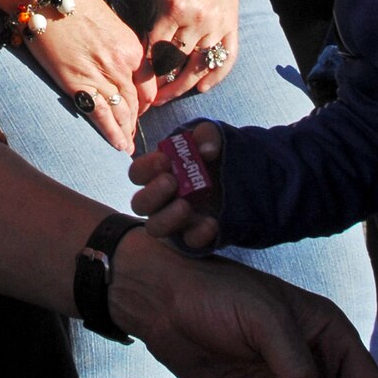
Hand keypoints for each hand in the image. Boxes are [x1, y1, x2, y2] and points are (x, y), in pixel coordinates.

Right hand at [23, 0, 156, 152]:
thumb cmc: (74, 2)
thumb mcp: (110, 23)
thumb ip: (120, 48)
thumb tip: (121, 66)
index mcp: (133, 47)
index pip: (149, 85)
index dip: (146, 102)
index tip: (140, 111)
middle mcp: (122, 64)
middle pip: (137, 102)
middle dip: (136, 120)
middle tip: (133, 135)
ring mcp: (100, 75)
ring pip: (122, 112)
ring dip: (126, 131)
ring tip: (126, 146)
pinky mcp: (76, 83)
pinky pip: (100, 114)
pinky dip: (111, 132)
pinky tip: (118, 145)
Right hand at [127, 119, 222, 250]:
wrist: (240, 179)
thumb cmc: (214, 156)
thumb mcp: (212, 139)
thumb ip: (208, 135)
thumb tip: (206, 150)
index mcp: (157, 173)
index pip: (137, 172)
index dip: (146, 168)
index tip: (164, 160)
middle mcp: (160, 199)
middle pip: (139, 203)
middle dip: (152, 193)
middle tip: (172, 182)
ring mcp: (174, 220)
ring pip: (154, 227)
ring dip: (167, 218)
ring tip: (185, 206)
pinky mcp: (192, 236)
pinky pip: (188, 242)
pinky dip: (197, 234)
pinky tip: (211, 222)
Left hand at [137, 0, 240, 107]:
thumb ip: (147, 15)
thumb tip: (140, 47)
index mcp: (172, 8)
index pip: (154, 50)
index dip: (144, 70)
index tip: (134, 84)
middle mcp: (197, 19)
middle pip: (176, 63)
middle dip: (160, 85)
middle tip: (148, 99)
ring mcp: (217, 22)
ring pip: (200, 65)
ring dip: (183, 86)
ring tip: (168, 97)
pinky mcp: (231, 23)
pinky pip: (227, 57)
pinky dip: (215, 75)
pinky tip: (202, 87)